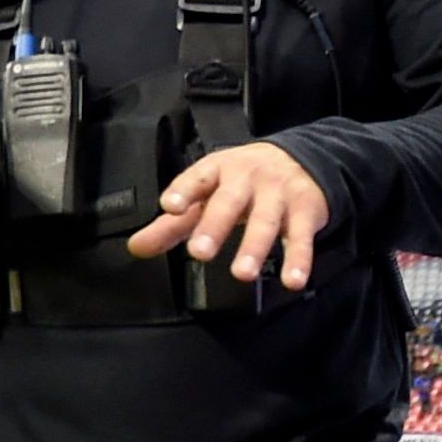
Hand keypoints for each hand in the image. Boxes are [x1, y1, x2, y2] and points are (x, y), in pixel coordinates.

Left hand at [127, 141, 331, 289]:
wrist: (302, 160)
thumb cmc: (240, 183)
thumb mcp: (206, 194)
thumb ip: (172, 224)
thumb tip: (135, 248)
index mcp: (217, 171)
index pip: (197, 178)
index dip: (183, 190)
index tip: (169, 207)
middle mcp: (248, 179)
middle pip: (230, 202)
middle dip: (215, 226)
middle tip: (200, 253)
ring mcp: (279, 193)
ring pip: (266, 221)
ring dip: (255, 247)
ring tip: (242, 275)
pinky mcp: (305, 211)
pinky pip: (301, 237)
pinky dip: (299, 259)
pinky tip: (293, 281)